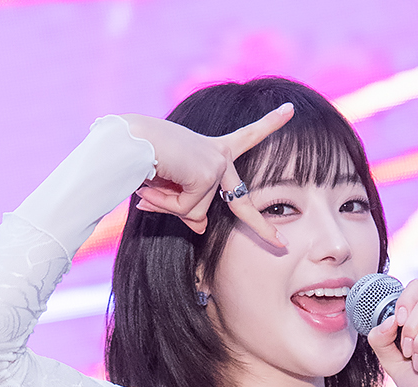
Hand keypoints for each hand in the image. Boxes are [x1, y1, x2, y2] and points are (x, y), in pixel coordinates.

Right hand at [121, 104, 293, 248]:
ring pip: (196, 211)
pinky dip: (166, 204)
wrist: (127, 140)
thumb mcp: (169, 186)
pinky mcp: (208, 173)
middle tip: (282, 245)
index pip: (246, 137)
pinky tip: (153, 184)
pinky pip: (188, 209)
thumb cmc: (143, 158)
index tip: (290, 110)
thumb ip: (187, 207)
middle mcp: (220, 154)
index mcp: (213, 148)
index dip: (268, 124)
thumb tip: (201, 229)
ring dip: (169, 205)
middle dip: (262, 228)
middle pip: (241, 203)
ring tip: (151, 183)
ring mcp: (217, 164)